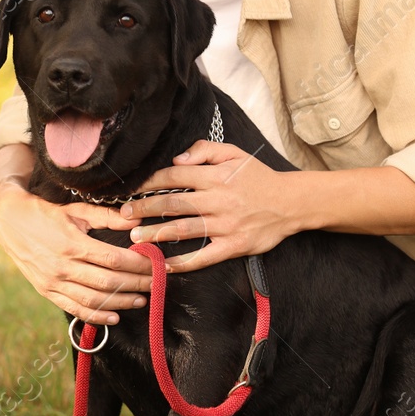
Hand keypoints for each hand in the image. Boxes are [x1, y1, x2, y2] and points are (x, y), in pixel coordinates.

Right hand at [0, 178, 152, 325]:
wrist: (9, 222)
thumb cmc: (46, 213)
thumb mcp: (75, 209)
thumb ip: (106, 217)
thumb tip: (136, 220)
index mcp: (72, 243)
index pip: (114, 259)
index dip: (139, 265)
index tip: (157, 265)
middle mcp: (63, 266)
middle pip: (108, 281)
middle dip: (137, 283)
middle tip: (157, 283)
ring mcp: (53, 282)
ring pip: (94, 300)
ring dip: (121, 302)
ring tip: (141, 299)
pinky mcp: (46, 291)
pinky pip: (75, 309)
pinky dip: (97, 316)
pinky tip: (115, 316)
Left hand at [121, 140, 300, 272]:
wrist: (291, 202)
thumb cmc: (258, 177)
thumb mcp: (234, 153)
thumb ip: (204, 150)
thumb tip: (176, 159)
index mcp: (215, 176)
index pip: (174, 176)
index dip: (150, 182)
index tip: (133, 189)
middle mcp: (218, 200)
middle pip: (173, 203)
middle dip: (145, 208)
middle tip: (123, 215)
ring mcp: (225, 224)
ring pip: (184, 229)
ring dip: (157, 234)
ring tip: (136, 238)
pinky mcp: (234, 246)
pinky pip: (204, 256)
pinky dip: (183, 262)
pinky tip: (165, 265)